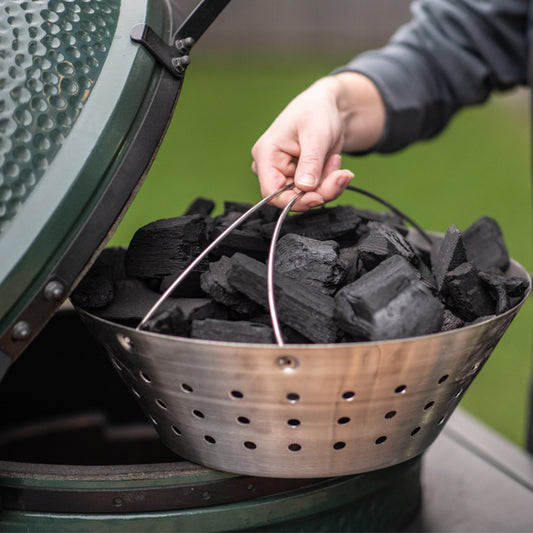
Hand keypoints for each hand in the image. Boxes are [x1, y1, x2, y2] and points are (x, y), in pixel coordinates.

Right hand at [251, 72, 385, 210]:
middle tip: (340, 175)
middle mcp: (271, 168)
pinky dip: (329, 183)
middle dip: (319, 191)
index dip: (294, 201)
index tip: (319, 197)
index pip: (272, 193)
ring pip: (306, 198)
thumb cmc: (316, 112)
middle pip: (291, 198)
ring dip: (328, 185)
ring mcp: (284, 175)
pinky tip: (334, 163)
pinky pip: (314, 193)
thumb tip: (305, 188)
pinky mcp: (298, 179)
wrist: (327, 108)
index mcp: (266, 155)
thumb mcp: (316, 135)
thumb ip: (310, 163)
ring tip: (336, 160)